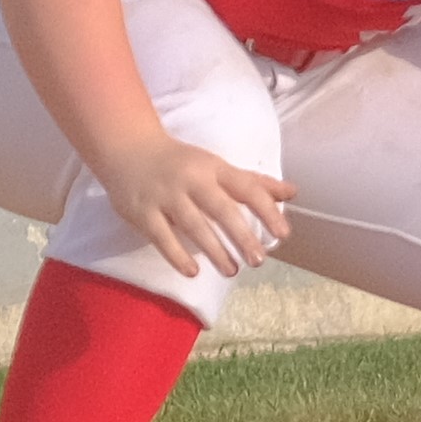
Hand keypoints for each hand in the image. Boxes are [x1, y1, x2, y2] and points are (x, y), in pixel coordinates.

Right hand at [91, 135, 291, 281]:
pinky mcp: (142, 212)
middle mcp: (192, 180)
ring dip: (214, 250)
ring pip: (193, 225)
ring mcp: (166, 196)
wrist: (128, 149)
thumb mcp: (217, 166)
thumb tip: (293, 192)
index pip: (247, 188)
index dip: (267, 210)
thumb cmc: (182, 163)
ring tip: (232, 271)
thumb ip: (253, 182)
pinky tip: (193, 272)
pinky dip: (177, 255)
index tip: (283, 234)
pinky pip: (161, 237)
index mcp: (215, 168)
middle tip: (259, 260)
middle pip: (222, 209)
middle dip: (242, 236)